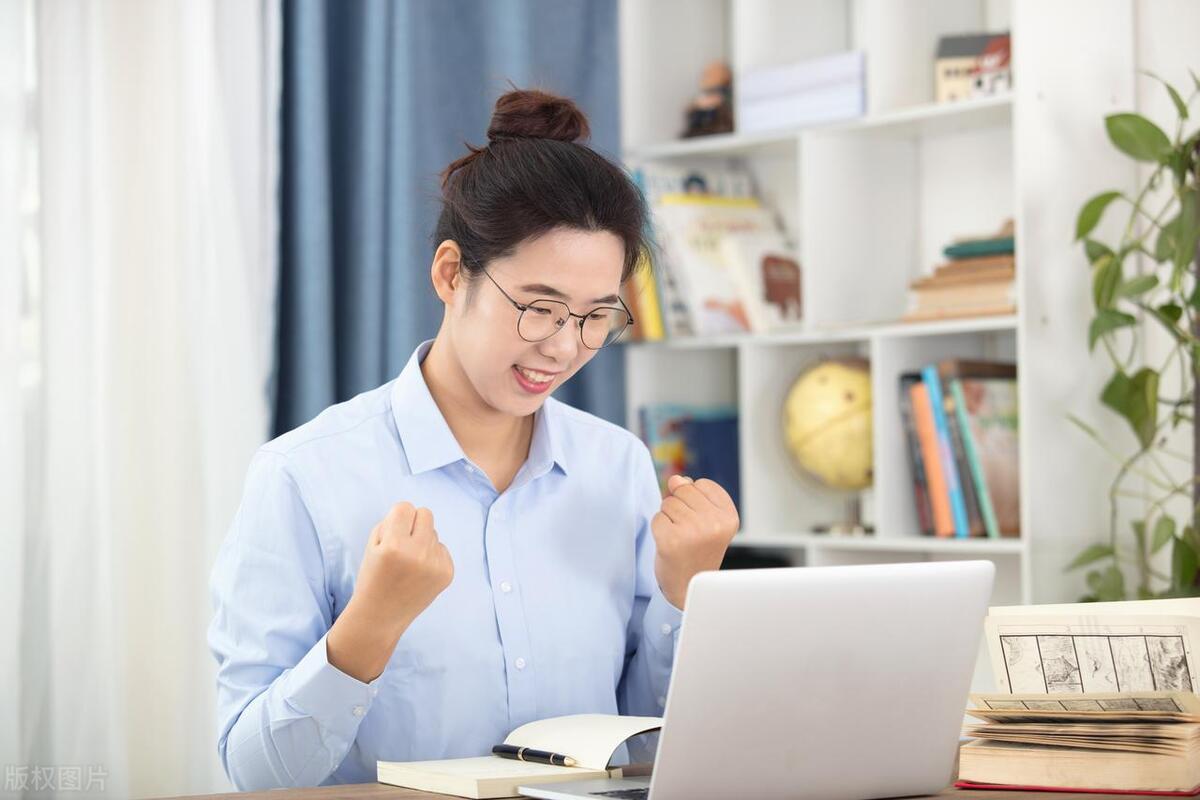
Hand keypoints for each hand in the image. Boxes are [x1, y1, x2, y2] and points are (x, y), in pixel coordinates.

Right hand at [352, 502, 454, 635]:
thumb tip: (415, 514)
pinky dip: (432, 557)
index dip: (397, 517)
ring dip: (422, 542)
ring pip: (434, 533)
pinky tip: (419, 573)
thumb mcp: (372, 546)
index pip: (405, 507)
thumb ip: (391, 523)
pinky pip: (442, 549)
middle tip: (402, 541)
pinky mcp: (447, 574)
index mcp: (394, 545)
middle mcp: (417, 554)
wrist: (380, 616)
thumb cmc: (373, 577)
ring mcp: (435, 565)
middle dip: (414, 523)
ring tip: (408, 563)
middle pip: (426, 514)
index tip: (392, 531)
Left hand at [651, 475, 738, 609]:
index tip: (702, 523)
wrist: (688, 587)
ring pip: (668, 503)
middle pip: (683, 490)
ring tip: (680, 538)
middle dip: (680, 507)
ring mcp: (693, 532)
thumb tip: (676, 479)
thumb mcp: (706, 520)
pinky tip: (670, 544)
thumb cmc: (697, 551)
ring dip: (669, 518)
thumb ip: (693, 495)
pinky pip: (657, 517)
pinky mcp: (671, 540)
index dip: (695, 500)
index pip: (702, 484)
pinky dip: (659, 529)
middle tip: (688, 532)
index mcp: (728, 517)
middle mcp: (715, 523)